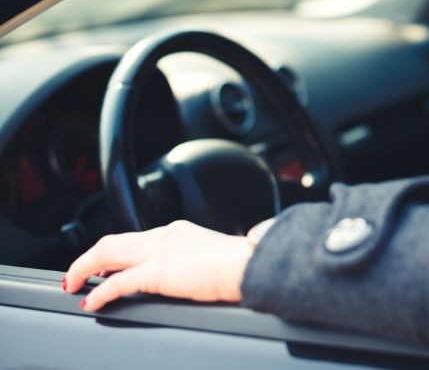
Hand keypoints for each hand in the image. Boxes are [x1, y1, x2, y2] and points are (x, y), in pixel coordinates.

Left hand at [64, 220, 253, 311]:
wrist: (250, 264)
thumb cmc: (242, 265)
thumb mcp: (214, 256)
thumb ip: (196, 261)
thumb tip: (195, 275)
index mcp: (178, 231)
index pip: (136, 238)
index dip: (115, 253)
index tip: (106, 266)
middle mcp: (164, 236)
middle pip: (113, 241)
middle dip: (90, 258)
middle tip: (78, 274)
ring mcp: (158, 252)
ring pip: (107, 253)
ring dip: (84, 268)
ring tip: (73, 284)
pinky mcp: (157, 272)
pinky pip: (116, 282)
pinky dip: (99, 291)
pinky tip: (91, 301)